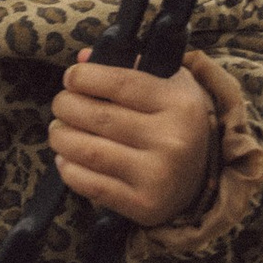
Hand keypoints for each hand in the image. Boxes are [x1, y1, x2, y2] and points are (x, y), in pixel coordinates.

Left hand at [48, 57, 216, 225]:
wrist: (203, 180)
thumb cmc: (176, 123)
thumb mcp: (168, 85)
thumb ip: (129, 65)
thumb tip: (83, 58)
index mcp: (180, 103)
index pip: (120, 83)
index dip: (85, 77)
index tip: (71, 78)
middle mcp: (172, 139)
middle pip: (98, 116)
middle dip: (66, 106)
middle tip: (61, 105)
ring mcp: (158, 175)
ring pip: (88, 150)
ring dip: (61, 138)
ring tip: (58, 130)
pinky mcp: (143, 205)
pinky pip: (90, 184)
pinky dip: (68, 169)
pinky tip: (66, 158)